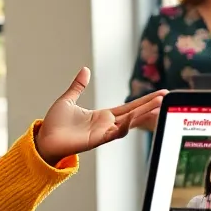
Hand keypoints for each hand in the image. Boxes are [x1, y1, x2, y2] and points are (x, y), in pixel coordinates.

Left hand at [35, 68, 165, 165]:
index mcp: (103, 115)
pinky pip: (114, 133)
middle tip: (166, 97)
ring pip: (128, 123)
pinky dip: (124, 126)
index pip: (129, 106)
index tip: (160, 94)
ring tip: (157, 105)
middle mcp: (107, 125)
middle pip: (134, 114)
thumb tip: (85, 70)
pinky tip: (133, 118)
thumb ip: (78, 86)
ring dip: (142, 115)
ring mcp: (103, 133)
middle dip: (150, 106)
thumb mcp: (68, 99)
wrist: (44, 139)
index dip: (144, 101)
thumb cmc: (55, 124)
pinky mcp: (97, 140)